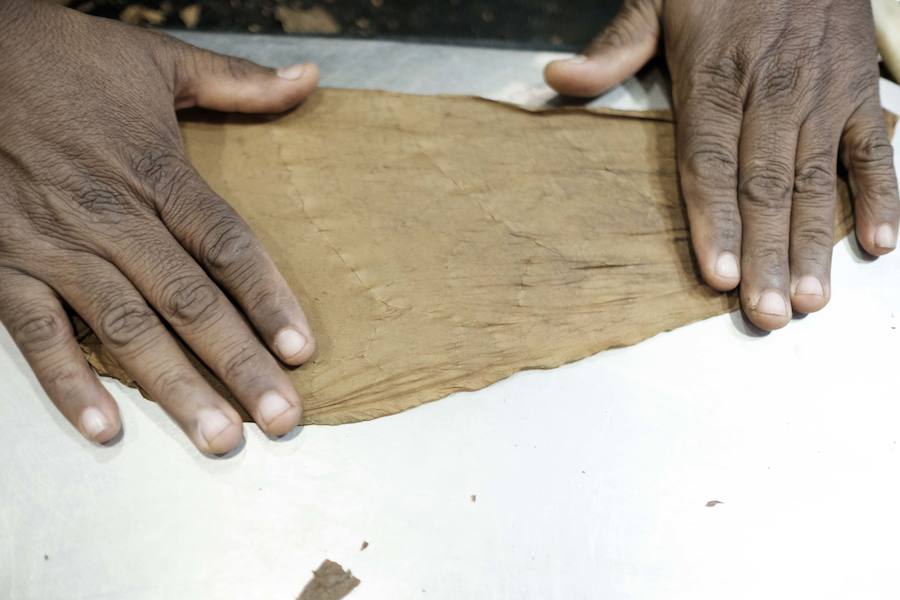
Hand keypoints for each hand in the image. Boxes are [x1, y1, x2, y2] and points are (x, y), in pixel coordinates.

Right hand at [0, 1, 318, 452]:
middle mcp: (112, 218)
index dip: (269, 299)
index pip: (227, 246)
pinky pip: (37, 334)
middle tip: (281, 419)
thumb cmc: (62, 60)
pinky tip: (106, 427)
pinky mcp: (3, 266)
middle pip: (189, 301)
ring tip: (218, 437)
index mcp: (157, 172)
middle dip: (238, 365)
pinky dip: (68, 381)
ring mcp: (55, 247)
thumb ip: (237, 82)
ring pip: (125, 328)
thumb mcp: (157, 61)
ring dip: (174, 387)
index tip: (302, 349)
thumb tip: (309, 79)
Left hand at [545, 0, 899, 329]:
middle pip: (764, 186)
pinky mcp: (859, 90)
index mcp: (714, 76)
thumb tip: (557, 79)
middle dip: (766, 255)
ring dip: (815, 244)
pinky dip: (882, 196)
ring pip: (816, 180)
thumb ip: (615, 48)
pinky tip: (878, 244)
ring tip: (809, 300)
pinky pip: (874, 150)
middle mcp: (770, 91)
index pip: (710, 162)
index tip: (720, 274)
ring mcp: (821, 93)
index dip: (715, 222)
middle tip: (765, 314)